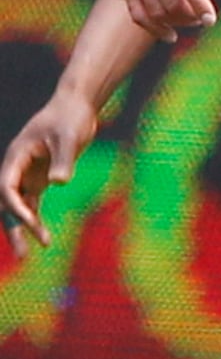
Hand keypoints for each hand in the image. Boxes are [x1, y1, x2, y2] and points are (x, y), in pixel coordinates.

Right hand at [2, 89, 96, 251]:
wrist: (77, 106)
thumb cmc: (70, 117)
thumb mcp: (69, 136)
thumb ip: (63, 160)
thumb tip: (58, 183)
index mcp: (16, 156)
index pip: (6, 188)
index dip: (14, 206)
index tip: (30, 221)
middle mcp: (16, 168)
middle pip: (7, 202)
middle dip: (13, 227)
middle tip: (23, 252)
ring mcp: (27, 174)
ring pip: (18, 206)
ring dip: (24, 227)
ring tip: (36, 249)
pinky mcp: (40, 177)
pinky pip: (32, 202)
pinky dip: (35, 218)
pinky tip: (43, 235)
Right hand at [119, 0, 220, 33]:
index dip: (199, 5)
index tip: (212, 19)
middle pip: (169, 2)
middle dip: (189, 16)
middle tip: (204, 20)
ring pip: (153, 11)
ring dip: (174, 23)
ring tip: (191, 22)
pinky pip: (136, 13)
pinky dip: (152, 27)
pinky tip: (169, 34)